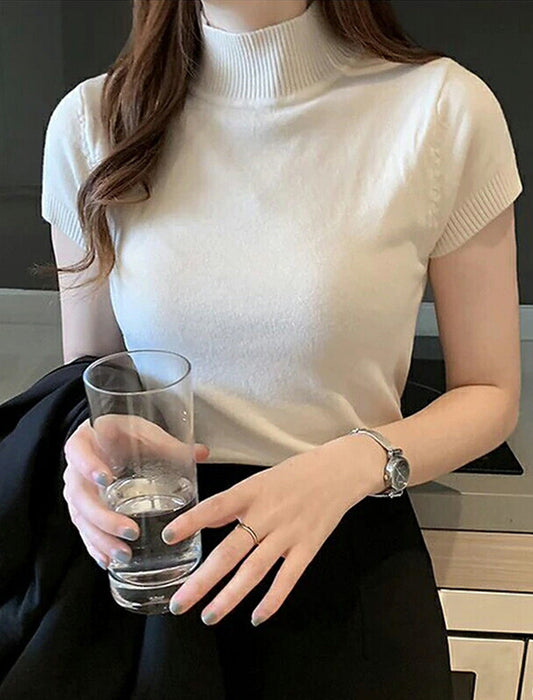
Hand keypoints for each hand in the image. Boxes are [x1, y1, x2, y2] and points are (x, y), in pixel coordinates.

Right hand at [62, 415, 209, 568]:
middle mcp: (75, 469)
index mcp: (87, 441)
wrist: (108, 441)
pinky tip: (108, 561)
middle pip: (80, 496)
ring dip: (101, 539)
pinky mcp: (82, 510)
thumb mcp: (145, 433)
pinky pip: (84, 531)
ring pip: (81, 519)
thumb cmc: (125, 434)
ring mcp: (77, 491)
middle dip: (103, 518)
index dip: (88, 465)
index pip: (78, 451)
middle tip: (130, 532)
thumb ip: (170, 445)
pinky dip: (95, 547)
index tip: (107, 479)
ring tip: (124, 554)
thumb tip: (202, 453)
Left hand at [163, 438, 380, 626]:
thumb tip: (202, 520)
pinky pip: (288, 579)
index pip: (216, 506)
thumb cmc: (295, 474)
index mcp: (252, 492)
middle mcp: (268, 514)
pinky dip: (272, 601)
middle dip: (203, 580)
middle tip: (179, 602)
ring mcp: (289, 533)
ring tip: (208, 616)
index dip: (192, 521)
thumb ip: (233, 503)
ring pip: (255, 571)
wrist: (339, 471)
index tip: (168, 537)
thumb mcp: (259, 480)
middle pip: (231, 550)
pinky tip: (255, 617)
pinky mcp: (308, 548)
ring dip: (230, 597)